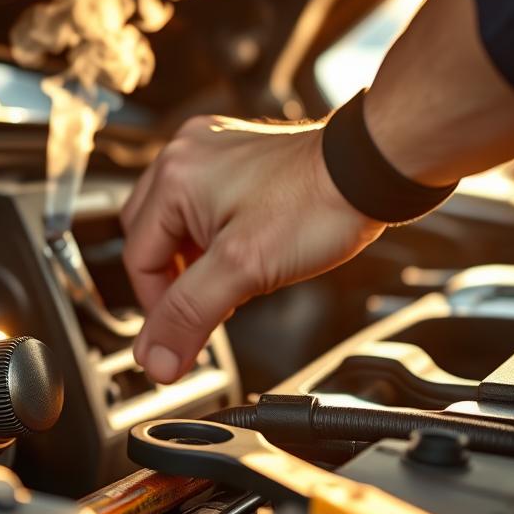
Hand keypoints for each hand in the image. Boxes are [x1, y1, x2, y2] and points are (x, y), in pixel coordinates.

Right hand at [121, 115, 386, 383]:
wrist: (374, 170)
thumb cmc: (319, 203)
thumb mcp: (243, 270)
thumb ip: (189, 316)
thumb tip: (156, 359)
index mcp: (173, 177)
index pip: (139, 259)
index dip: (159, 306)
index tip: (180, 335)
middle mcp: (185, 157)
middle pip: (149, 238)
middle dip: (174, 278)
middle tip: (205, 303)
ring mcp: (212, 154)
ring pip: (177, 222)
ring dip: (194, 258)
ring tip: (230, 275)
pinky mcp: (238, 158)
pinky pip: (204, 205)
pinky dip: (213, 236)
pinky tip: (241, 251)